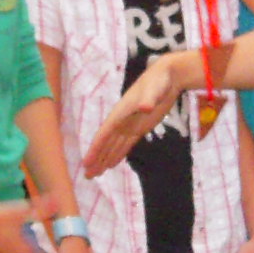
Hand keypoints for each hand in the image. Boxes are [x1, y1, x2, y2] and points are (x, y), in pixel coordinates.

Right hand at [82, 53, 189, 176]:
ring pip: (114, 146)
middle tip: (87, 176)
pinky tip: (111, 164)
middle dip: (96, 159)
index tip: (86, 163)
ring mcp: (130, 125)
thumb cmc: (158, 80)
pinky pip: (125, 145)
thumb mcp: (154, 89)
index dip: (94, 149)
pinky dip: (118, 154)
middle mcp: (121, 121)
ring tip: (95, 174)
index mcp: (120, 113)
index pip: (104, 134)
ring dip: (104, 159)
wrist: (167, 77)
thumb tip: (144, 106)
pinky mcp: (140, 128)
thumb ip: (148, 99)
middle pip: (105, 144)